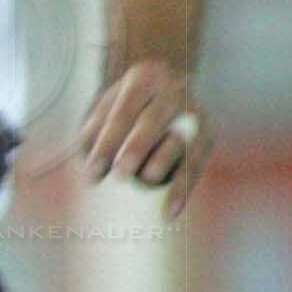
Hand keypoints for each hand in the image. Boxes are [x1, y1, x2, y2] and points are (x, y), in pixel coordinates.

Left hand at [79, 60, 209, 219]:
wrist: (167, 82)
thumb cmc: (125, 103)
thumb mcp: (104, 106)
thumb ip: (92, 134)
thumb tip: (83, 172)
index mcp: (143, 79)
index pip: (122, 113)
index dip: (107, 143)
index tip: (92, 171)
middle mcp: (173, 92)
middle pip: (153, 122)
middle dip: (136, 149)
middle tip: (119, 173)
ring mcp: (194, 114)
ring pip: (181, 141)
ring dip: (162, 163)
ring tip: (143, 180)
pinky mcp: (207, 136)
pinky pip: (196, 165)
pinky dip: (183, 190)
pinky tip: (169, 212)